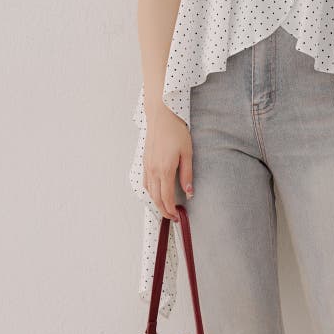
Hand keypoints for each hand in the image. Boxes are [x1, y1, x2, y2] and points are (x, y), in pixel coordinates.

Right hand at [143, 105, 193, 219]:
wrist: (161, 116)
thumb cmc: (176, 132)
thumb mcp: (187, 153)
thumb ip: (187, 174)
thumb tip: (189, 192)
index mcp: (165, 169)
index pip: (166, 197)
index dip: (171, 210)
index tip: (177, 217)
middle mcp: (153, 170)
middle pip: (156, 198)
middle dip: (164, 210)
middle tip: (172, 218)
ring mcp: (147, 166)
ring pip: (149, 191)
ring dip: (156, 203)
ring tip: (166, 209)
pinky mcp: (144, 162)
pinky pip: (145, 182)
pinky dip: (150, 192)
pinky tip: (156, 194)